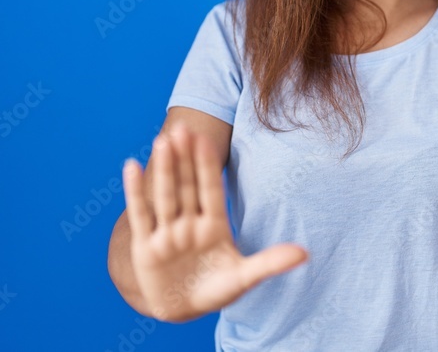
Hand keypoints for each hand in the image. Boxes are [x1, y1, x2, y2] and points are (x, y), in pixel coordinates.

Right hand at [122, 124, 307, 321]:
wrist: (184, 310)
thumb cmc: (217, 288)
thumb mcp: (245, 278)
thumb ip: (270, 262)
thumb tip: (305, 254)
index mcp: (214, 226)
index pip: (211, 190)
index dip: (208, 166)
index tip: (207, 140)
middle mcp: (189, 224)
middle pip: (188, 186)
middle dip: (185, 159)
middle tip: (184, 128)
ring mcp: (167, 234)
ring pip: (166, 197)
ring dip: (164, 170)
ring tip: (163, 141)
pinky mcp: (146, 247)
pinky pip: (141, 216)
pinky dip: (135, 193)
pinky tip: (132, 166)